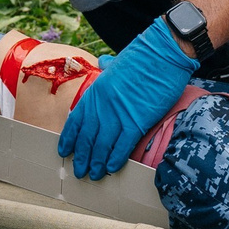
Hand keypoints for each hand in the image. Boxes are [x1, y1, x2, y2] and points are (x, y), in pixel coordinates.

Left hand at [58, 23, 198, 178]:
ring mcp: (119, 114)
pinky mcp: (137, 121)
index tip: (64, 150)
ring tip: (94, 174)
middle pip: (87, 137)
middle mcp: (103, 105)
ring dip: (96, 162)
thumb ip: (108, 67)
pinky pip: (122, 145)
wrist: (163, 53)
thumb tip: (103, 62)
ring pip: (102, 145)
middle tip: (79, 170)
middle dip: (81, 156)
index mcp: (96, 90)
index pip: (76, 120)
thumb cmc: (144, 55)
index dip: (69, 138)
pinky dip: (116, 159)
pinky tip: (111, 168)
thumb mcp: (118, 61)